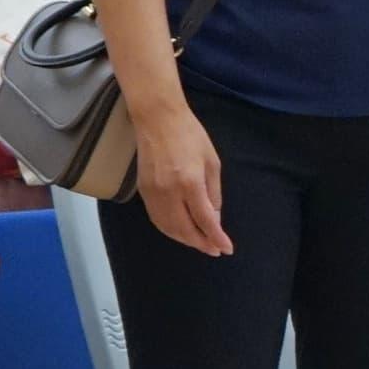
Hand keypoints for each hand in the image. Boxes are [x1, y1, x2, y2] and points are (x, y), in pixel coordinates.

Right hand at [133, 104, 231, 256]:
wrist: (158, 119)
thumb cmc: (191, 136)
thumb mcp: (212, 163)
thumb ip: (213, 193)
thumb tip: (213, 219)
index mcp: (190, 183)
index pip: (205, 220)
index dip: (216, 238)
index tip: (226, 249)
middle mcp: (169, 192)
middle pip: (184, 229)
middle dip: (201, 243)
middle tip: (215, 250)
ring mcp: (152, 192)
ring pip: (168, 227)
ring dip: (185, 240)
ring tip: (200, 243)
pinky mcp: (142, 190)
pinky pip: (156, 218)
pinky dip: (169, 230)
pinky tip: (180, 232)